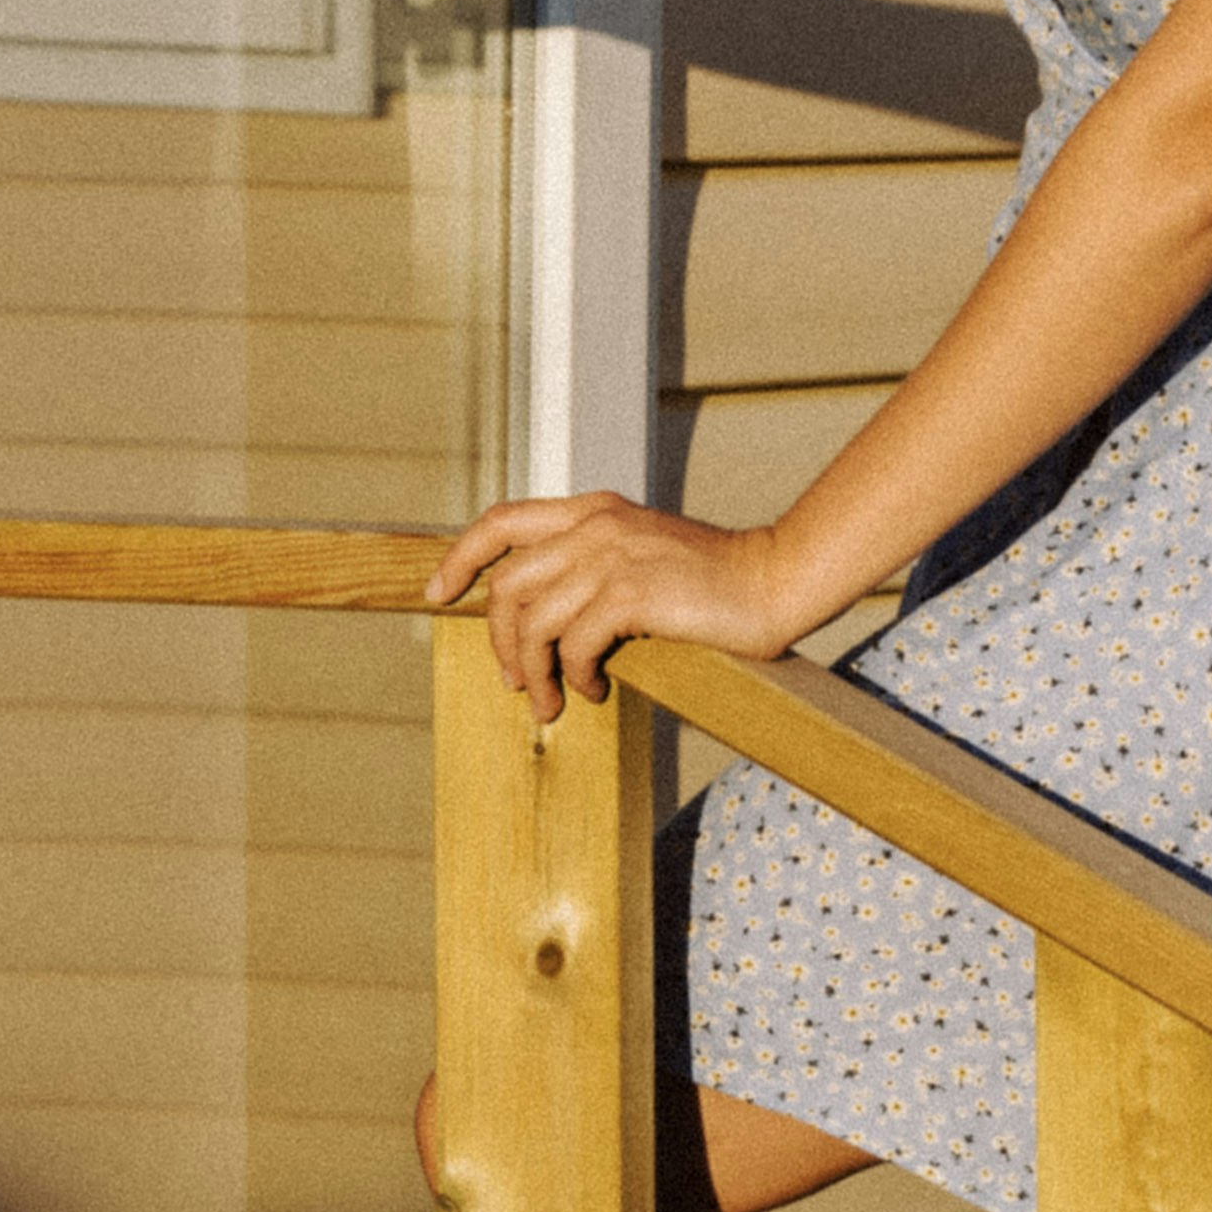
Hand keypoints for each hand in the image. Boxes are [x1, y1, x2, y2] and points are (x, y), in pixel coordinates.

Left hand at [423, 494, 815, 710]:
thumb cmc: (712, 581)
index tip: (437, 594)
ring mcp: (612, 556)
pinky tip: (596, 688)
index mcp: (593, 510)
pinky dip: (576, 675)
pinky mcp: (632, 593)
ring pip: (532, 621)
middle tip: (516, 682)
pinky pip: (573, 645)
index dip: (460, 557)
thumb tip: (540, 620)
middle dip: (498, 642)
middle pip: (506, 583)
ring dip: (533, 672)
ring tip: (553, 702)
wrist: (774, 580)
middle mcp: (595, 525)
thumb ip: (592, 565)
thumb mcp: (641, 553)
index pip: (501, 519)